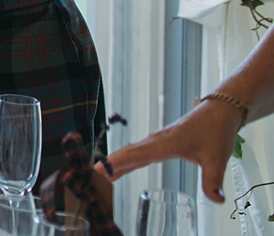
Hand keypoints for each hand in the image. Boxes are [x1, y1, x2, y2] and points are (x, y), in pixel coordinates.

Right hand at [100, 97, 243, 201]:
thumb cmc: (216, 130)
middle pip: (129, 153)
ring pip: (133, 152)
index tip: (99, 169)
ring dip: (118, 161)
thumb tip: (215, 200)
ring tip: (103, 173)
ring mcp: (159, 140)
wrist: (219, 112)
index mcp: (165, 144)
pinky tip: (126, 165)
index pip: (136, 155)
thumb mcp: (217, 158)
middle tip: (93, 174)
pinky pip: (141, 151)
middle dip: (111, 163)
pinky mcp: (164, 141)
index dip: (117, 163)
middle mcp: (158, 141)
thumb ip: (213, 181)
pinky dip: (129, 159)